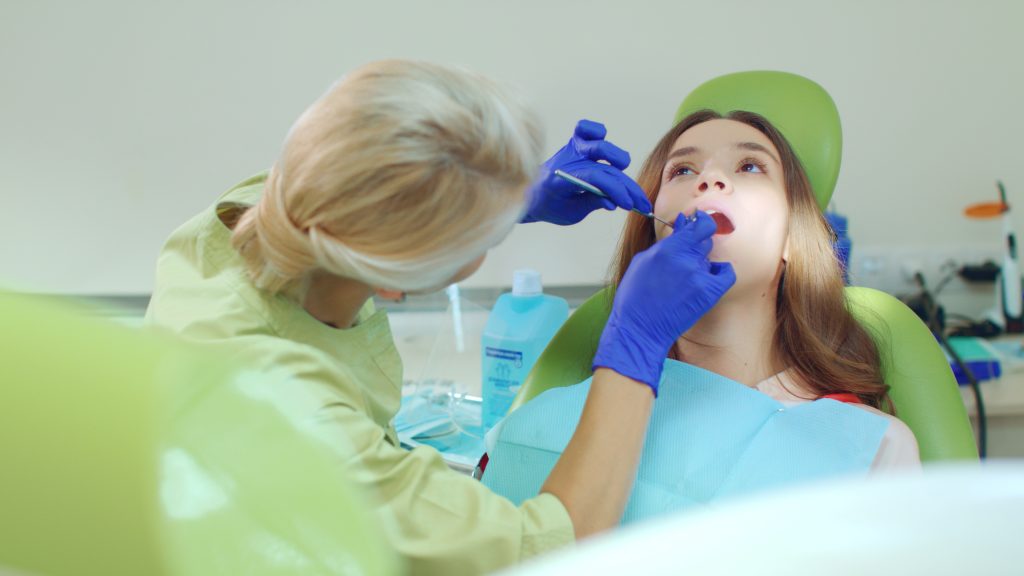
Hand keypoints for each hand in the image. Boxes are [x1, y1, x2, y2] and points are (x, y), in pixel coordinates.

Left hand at [521, 119, 651, 225]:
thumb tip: (615, 202)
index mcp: (561, 179)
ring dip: (617, 158)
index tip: (630, 205)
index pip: (596, 178)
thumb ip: (593, 204)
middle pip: (605, 165)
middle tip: (638, 202)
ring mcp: (570, 148)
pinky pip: (586, 128)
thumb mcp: (571, 213)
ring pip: (598, 142)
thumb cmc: (550, 206)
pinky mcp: (574, 142)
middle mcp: (567, 160)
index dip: (617, 190)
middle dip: (626, 185)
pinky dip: (598, 133)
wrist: (530, 194)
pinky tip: (607, 154)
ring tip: (624, 176)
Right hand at [592, 211, 735, 393]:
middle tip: (683, 259)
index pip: (700, 224)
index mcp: (668, 248)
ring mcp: (700, 276)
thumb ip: (665, 242)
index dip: (701, 221)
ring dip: (701, 264)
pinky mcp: (709, 292)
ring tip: (684, 280)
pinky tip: (708, 280)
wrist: (640, 328)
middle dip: (696, 246)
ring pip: (710, 259)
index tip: (698, 223)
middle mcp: (687, 259)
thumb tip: (683, 224)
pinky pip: (726, 273)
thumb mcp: (643, 261)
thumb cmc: (635, 296)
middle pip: (705, 241)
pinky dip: (719, 274)